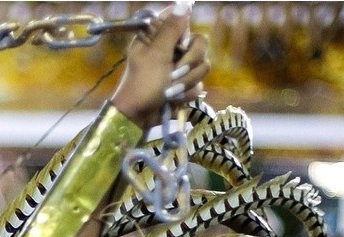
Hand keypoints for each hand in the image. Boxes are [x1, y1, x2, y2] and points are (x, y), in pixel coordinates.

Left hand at [111, 3, 209, 127]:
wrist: (140, 118)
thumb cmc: (142, 85)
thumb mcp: (157, 55)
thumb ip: (172, 29)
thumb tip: (184, 2)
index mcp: (156, 37)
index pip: (180, 19)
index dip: (184, 31)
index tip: (179, 44)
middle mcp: (169, 49)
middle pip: (200, 42)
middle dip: (190, 61)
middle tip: (174, 73)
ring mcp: (178, 67)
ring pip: (203, 64)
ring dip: (187, 80)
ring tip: (170, 91)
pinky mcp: (184, 84)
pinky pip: (199, 82)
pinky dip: (187, 92)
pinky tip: (174, 99)